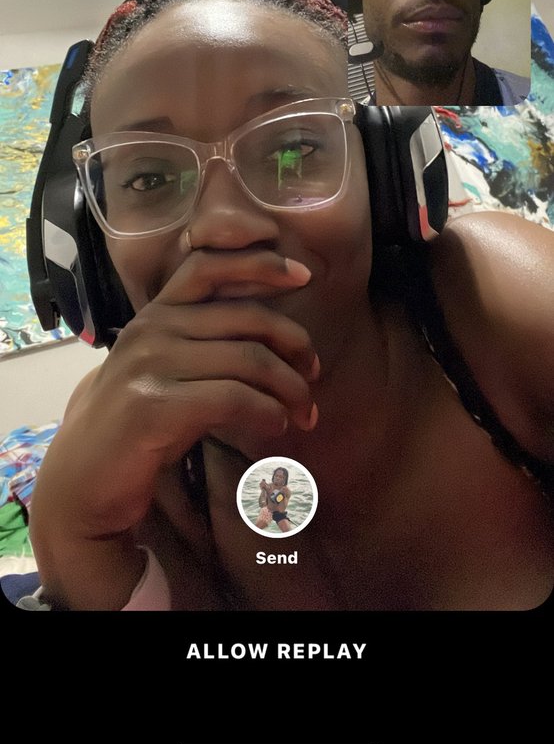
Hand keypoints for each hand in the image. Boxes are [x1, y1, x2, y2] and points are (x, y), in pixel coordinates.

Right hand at [31, 250, 318, 551]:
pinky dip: (267, 412)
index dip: (260, 265)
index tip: (302, 277)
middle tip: (314, 377)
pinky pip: (233, 398)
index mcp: (157, 312)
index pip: (209, 265)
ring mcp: (150, 364)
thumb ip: (205, 343)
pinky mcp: (155, 404)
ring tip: (303, 413)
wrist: (84, 479)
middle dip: (295, 346)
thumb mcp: (168, 369)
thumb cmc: (138, 425)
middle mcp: (152, 328)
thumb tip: (277, 339)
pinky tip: (276, 426)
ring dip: (289, 389)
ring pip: (249, 360)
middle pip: (248, 319)